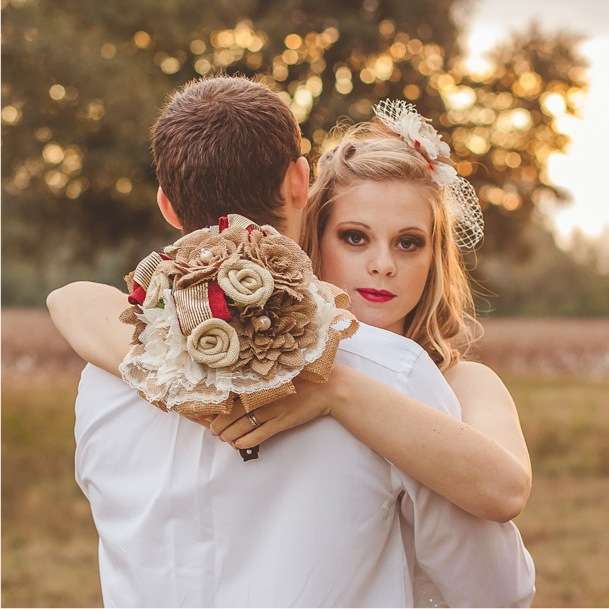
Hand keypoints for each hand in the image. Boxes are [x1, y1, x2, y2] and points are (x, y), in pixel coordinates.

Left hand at [207, 371, 343, 448]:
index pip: (228, 397)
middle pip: (229, 415)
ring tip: (224, 438)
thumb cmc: (304, 375)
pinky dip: (245, 442)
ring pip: (240, 428)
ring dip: (228, 436)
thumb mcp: (279, 370)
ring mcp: (270, 410)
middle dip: (218, 426)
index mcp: (258, 381)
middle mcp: (261, 396)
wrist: (328, 386)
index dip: (215, 408)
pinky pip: (257, 436)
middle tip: (214, 430)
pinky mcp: (281, 423)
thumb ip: (260, 376)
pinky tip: (238, 444)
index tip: (205, 413)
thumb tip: (241, 383)